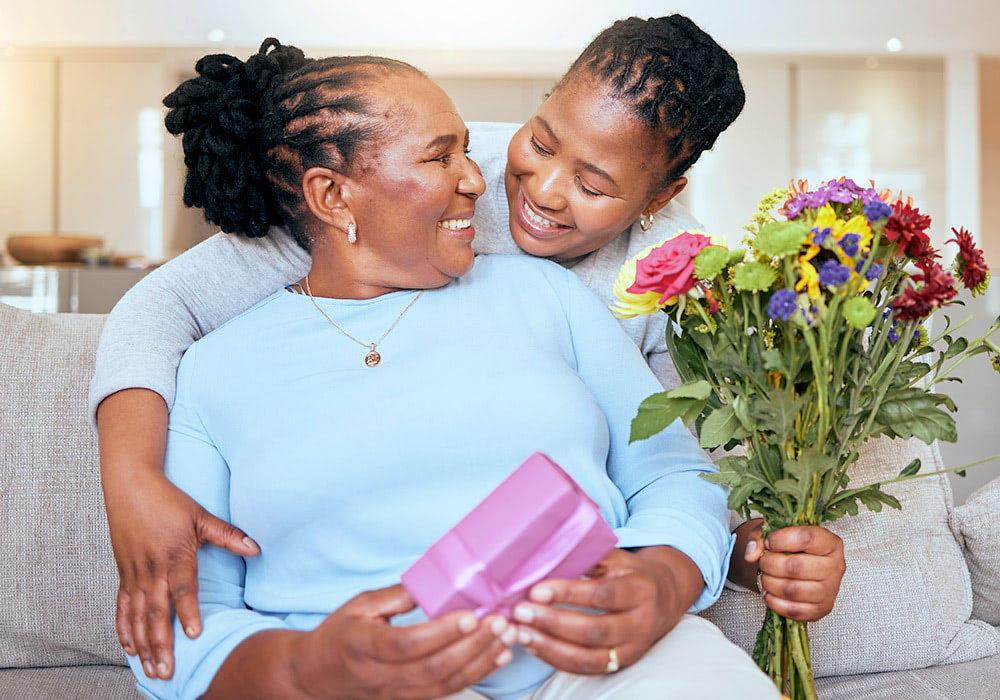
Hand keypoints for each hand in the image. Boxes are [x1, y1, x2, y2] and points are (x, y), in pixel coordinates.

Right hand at [105, 470, 259, 679]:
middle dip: (162, 644)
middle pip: (156, 612)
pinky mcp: (124, 574)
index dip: (188, 612)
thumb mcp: (201, 515)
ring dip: (144, 644)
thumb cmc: (169, 500)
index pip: (183, 588)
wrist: (130, 486)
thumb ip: (228, 535)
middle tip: (168, 670)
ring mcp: (135, 573)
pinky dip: (125, 629)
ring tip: (151, 668)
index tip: (194, 634)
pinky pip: (122, 607)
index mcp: (175, 554)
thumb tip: (256, 548)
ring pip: (137, 616)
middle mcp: (152, 568)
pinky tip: (130, 649)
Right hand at [287, 585, 514, 699]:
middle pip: (432, 667)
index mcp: (362, 645)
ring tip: (506, 637)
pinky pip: (445, 691)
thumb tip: (432, 581)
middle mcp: (380, 675)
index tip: (469, 615)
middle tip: (500, 623)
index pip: (406, 644)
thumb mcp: (359, 606)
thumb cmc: (339, 635)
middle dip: (472, 646)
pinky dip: (476, 675)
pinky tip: (497, 656)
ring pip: (444, 684)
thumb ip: (395, 597)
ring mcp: (395, 693)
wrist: (315, 676)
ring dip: (480, 661)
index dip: (441, 632)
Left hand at [510, 547, 700, 673]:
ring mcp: (631, 649)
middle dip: (553, 622)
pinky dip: (556, 659)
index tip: (536, 590)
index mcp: (641, 590)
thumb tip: (547, 551)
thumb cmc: (632, 573)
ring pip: (588, 657)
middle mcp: (640, 624)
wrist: (664, 599)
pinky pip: (585, 668)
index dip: (568, 593)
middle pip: (594, 630)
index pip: (602, 595)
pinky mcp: (619, 664)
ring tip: (521, 633)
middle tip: (521, 612)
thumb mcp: (618, 558)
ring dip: (550, 647)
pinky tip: (534, 645)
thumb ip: (589, 556)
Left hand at [743, 520, 845, 620]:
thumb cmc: (790, 547)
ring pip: (792, 590)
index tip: (768, 542)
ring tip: (766, 576)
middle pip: (796, 567)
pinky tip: (770, 592)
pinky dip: (774, 601)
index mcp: (830, 542)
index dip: (779, 540)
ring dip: (769, 583)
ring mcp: (830, 591)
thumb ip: (759, 536)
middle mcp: (836, 566)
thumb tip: (751, 554)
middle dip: (769, 564)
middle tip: (763, 562)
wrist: (797, 565)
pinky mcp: (821, 609)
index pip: (806, 538)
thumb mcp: (775, 532)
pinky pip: (793, 610)